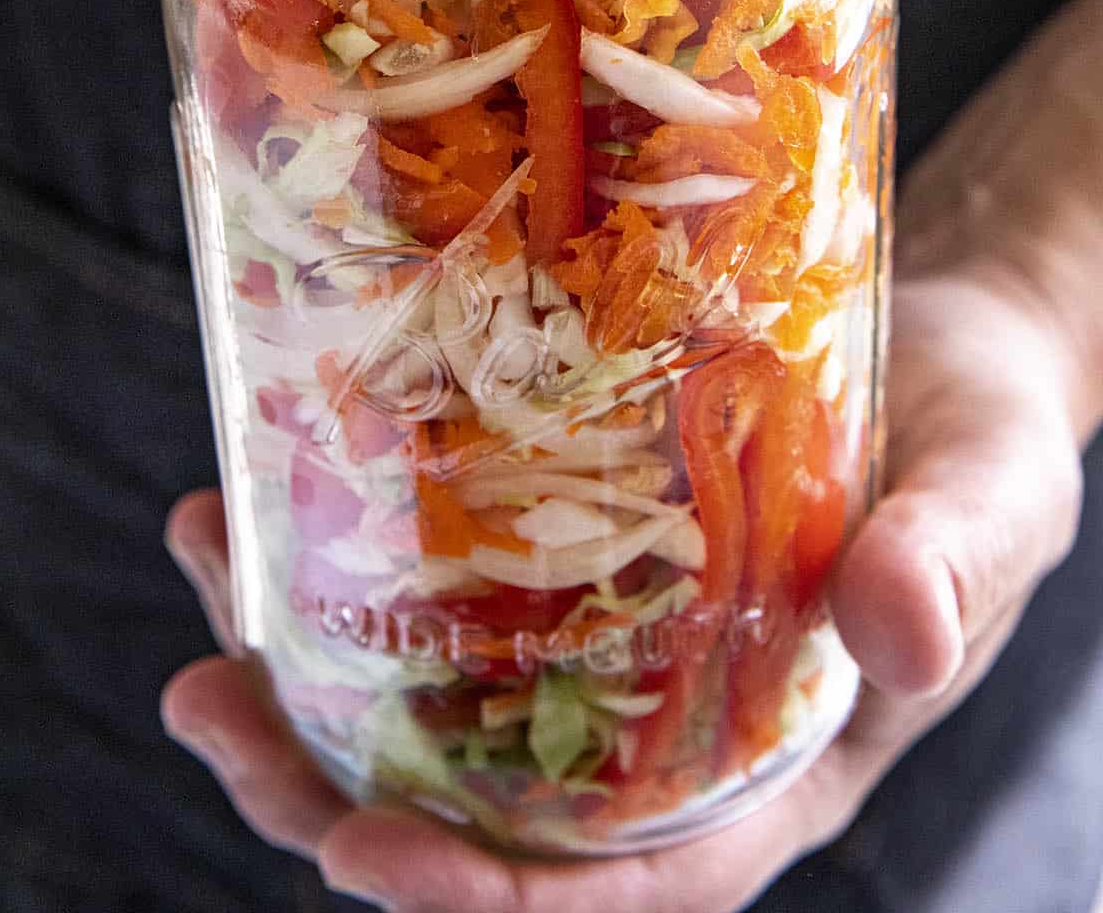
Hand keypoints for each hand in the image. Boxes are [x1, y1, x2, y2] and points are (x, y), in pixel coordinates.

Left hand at [161, 270, 1083, 912]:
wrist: (946, 343)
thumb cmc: (980, 442)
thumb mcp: (993, 497)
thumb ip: (953, 559)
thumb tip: (900, 625)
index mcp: (764, 768)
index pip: (624, 887)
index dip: (494, 903)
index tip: (372, 859)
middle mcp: (660, 729)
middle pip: (479, 810)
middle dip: (328, 790)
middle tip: (210, 706)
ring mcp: (603, 637)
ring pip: (430, 699)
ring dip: (299, 664)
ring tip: (206, 572)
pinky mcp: (568, 539)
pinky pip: (445, 576)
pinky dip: (346, 547)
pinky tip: (269, 486)